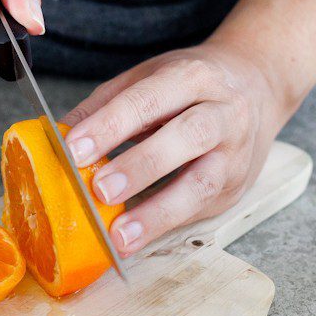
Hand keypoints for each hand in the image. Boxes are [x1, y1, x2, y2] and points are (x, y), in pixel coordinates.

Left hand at [63, 38, 288, 254]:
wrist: (257, 88)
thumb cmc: (192, 86)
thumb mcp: (150, 77)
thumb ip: (106, 104)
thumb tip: (58, 135)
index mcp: (194, 76)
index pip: (149, 99)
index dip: (111, 125)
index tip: (74, 150)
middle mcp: (224, 112)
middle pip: (187, 137)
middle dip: (141, 165)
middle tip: (99, 190)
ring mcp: (236, 154)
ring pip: (203, 183)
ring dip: (159, 212)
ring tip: (121, 235)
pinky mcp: (236, 188)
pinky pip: (201, 210)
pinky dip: (166, 226)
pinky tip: (136, 239)